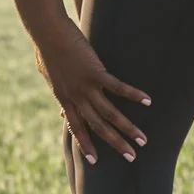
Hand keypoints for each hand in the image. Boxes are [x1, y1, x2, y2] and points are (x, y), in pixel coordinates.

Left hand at [32, 19, 150, 164]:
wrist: (46, 31)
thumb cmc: (47, 48)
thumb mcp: (49, 74)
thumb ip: (57, 90)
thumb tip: (60, 106)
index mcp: (63, 98)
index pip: (76, 127)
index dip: (85, 144)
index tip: (95, 161)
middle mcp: (75, 97)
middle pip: (97, 127)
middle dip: (115, 143)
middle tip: (131, 157)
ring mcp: (85, 86)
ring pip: (109, 114)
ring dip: (128, 128)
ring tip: (143, 140)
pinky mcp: (95, 72)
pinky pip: (117, 88)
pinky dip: (133, 95)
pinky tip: (147, 101)